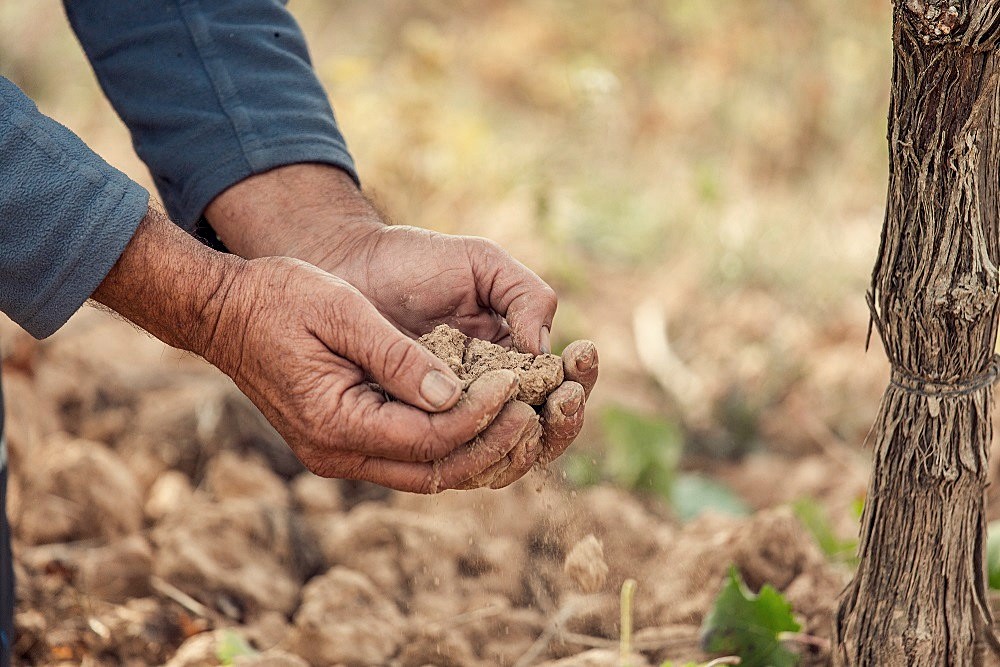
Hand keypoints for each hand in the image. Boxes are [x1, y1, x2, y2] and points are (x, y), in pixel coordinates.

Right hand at [93, 209, 532, 492]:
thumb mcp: (340, 311)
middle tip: (534, 414)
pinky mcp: (345, 439)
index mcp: (335, 423)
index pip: (428, 438)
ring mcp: (339, 452)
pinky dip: (450, 443)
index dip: (479, 416)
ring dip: (477, 451)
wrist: (225, 310)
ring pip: (426, 471)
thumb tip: (452, 395)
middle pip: (434, 471)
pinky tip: (482, 417)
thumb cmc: (279, 299)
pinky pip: (410, 456)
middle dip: (490, 447)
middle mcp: (337, 452)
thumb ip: (396, 357)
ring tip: (521, 419)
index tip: (513, 385)